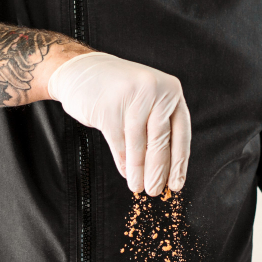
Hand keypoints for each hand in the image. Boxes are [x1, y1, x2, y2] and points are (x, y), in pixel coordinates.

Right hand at [47, 52, 191, 195]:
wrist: (81, 70)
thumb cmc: (118, 89)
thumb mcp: (147, 100)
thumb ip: (157, 127)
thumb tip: (164, 170)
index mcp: (171, 90)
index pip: (180, 133)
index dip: (179, 162)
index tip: (176, 184)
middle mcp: (155, 91)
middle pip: (161, 141)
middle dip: (158, 171)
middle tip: (156, 191)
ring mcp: (132, 99)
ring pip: (139, 146)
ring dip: (139, 171)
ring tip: (139, 188)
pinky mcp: (109, 110)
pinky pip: (119, 144)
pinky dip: (123, 162)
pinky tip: (126, 173)